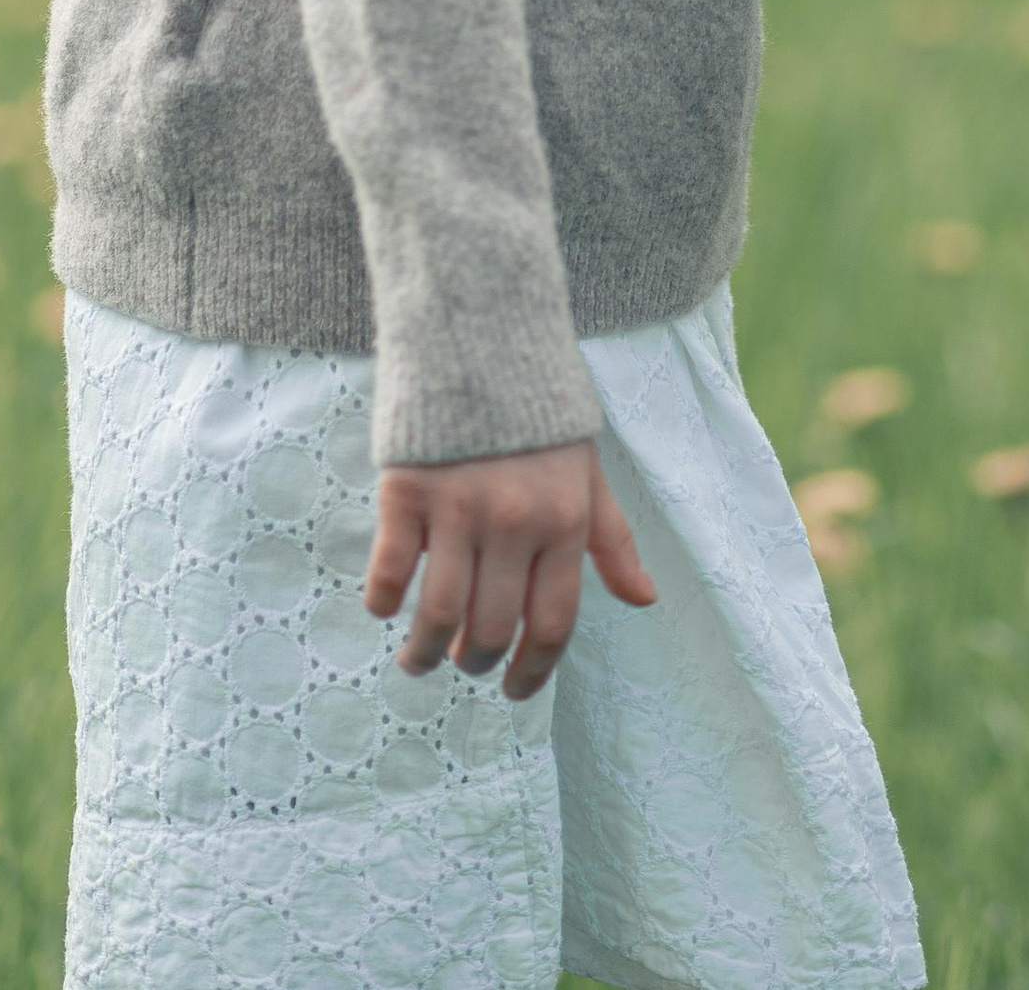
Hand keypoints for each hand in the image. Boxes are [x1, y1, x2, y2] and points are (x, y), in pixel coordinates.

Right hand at [365, 439, 655, 699]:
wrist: (483, 335)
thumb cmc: (540, 416)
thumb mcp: (586, 472)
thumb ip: (611, 539)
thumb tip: (644, 600)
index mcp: (565, 520)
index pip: (553, 623)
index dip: (534, 671)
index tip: (515, 692)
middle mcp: (515, 521)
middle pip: (492, 629)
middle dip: (478, 662)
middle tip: (465, 663)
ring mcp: (458, 507)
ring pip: (440, 614)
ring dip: (426, 652)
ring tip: (419, 659)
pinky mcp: (407, 490)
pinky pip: (391, 570)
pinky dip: (384, 601)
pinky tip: (386, 606)